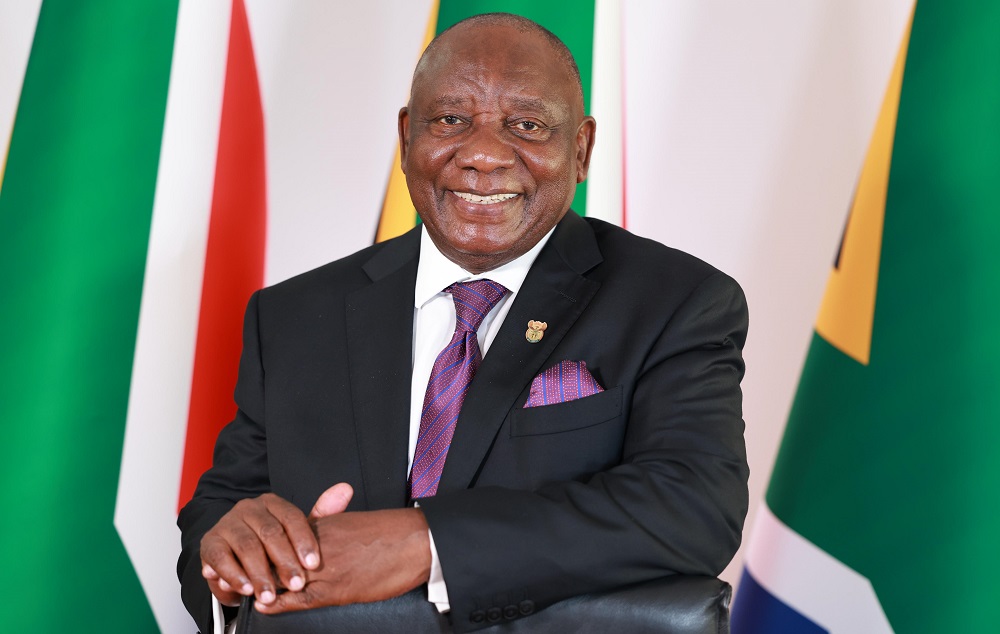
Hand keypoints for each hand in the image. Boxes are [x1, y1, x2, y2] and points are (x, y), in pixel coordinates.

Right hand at [200, 483, 353, 606]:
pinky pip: (220, 558)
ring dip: (260, 573)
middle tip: (297, 585)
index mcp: (273, 503)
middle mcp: (249, 508)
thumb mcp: (296, 533)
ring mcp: (228, 524)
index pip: (292, 518)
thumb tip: (346, 489)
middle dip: (285, 562)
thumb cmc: (271, 545)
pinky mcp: (210, 543)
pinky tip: (245, 589)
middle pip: (270, 533)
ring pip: (246, 546)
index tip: (314, 564)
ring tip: (270, 594)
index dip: (304, 541)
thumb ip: (321, 514)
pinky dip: (233, 575)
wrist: (235, 554)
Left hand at [254, 507, 430, 613]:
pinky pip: (299, 598)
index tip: (245, 553)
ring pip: (282, 577)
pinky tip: (265, 606)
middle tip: (234, 574)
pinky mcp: (337, 588)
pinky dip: (278, 602)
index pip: (281, 537)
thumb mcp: (354, 524)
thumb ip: (331, 528)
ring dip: (262, 585)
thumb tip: (314, 543)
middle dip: (254, 565)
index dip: (261, 547)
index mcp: (324, 525)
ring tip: (245, 592)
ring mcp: (326, 566)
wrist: (417, 541)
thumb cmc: (392, 533)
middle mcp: (319, 544)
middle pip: (275, 555)